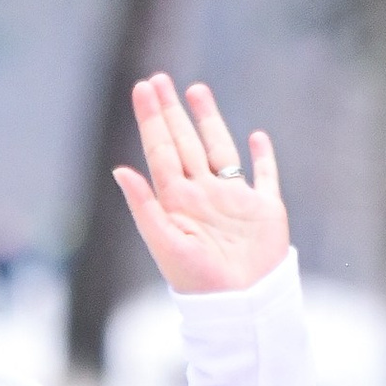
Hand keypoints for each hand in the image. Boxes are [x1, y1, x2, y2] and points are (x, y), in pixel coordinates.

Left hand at [113, 75, 289, 295]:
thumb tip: (120, 169)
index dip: (152, 119)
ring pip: (219, 149)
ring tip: (196, 90)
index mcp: (177, 201)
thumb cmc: (198, 282)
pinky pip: (265, 176)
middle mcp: (203, 195)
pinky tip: (257, 137)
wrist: (241, 306)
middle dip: (171, 111)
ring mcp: (234, 200)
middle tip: (159, 79)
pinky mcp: (264, 210)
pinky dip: (262, 156)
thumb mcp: (165, 243)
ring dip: (208, 120)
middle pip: (184, 142)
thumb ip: (144, 206)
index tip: (143, 89)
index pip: (161, 150)